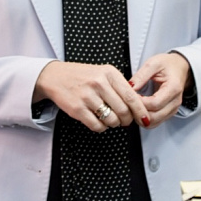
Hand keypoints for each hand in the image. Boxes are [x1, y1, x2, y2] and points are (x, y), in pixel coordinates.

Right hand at [34, 61, 148, 131]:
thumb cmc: (82, 76)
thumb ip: (120, 86)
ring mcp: (87, 96)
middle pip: (123, 110)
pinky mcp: (77, 109)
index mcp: (109, 73)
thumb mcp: (103, 73)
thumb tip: (138, 106)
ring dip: (114, 124)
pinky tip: (99, 121)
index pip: (131, 96)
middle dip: (127, 120)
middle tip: (125, 121)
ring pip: (111, 120)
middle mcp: (98, 83)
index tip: (144, 118)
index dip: (140, 110)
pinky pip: (97, 125)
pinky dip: (101, 127)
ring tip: (110, 119)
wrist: (55, 76)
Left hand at [128, 52, 192, 128]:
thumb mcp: (152, 64)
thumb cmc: (167, 64)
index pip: (154, 104)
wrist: (179, 67)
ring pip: (154, 122)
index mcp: (173, 88)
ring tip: (132, 106)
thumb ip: (140, 76)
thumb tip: (128, 88)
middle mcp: (175, 101)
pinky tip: (138, 109)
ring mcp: (173, 109)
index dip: (139, 103)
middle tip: (128, 103)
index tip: (129, 97)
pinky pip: (156, 121)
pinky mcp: (169, 112)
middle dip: (138, 113)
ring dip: (141, 118)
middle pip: (155, 117)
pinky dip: (145, 119)